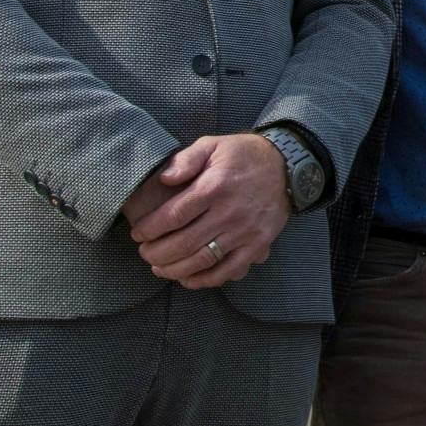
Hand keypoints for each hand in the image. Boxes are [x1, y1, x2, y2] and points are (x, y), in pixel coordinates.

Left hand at [122, 135, 290, 288]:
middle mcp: (229, 212)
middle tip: (144, 252)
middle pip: (184, 242)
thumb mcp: (212, 145)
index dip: (151, 229)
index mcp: (215, 186)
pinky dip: (205, 280)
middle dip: (157, 252)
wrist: (287, 166)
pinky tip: (188, 280)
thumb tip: (164, 179)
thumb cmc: (243, 155)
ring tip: (158, 267)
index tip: (138, 233)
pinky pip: (229, 271)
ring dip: (175, 269)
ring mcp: (245, 232)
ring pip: (203, 260)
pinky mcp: (257, 245)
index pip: (174, 215)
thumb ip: (186, 160)